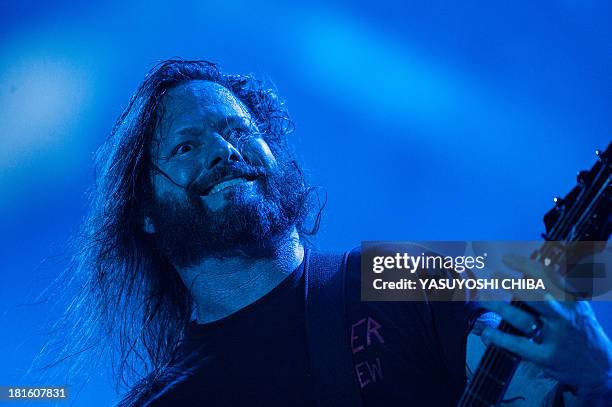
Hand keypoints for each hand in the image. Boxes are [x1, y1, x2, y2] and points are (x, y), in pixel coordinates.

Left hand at [479, 255, 611, 403]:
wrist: (601, 369)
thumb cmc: (580, 330)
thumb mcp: (576, 305)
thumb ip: (556, 288)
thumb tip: (528, 267)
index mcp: (571, 300)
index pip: (549, 277)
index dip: (526, 265)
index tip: (507, 258)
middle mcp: (564, 317)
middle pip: (535, 296)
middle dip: (512, 284)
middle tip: (492, 275)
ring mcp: (555, 337)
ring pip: (523, 320)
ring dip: (499, 309)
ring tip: (482, 301)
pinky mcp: (547, 357)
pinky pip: (519, 345)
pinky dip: (500, 338)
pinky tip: (486, 332)